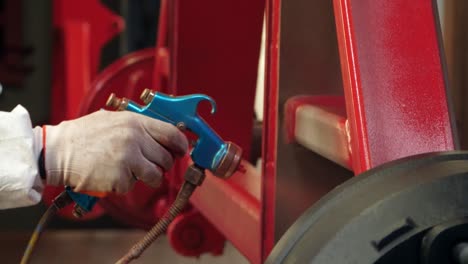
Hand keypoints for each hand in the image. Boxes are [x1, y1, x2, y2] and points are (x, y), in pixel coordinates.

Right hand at [40, 110, 187, 193]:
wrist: (57, 151)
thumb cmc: (84, 136)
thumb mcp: (113, 119)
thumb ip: (138, 126)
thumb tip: (163, 136)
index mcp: (134, 122)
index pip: (172, 133)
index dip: (181, 144)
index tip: (182, 151)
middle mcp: (134, 138)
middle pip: (166, 158)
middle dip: (161, 164)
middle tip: (148, 165)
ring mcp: (128, 159)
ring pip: (156, 175)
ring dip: (147, 178)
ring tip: (130, 172)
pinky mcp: (120, 177)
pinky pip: (134, 185)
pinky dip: (125, 184)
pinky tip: (110, 174)